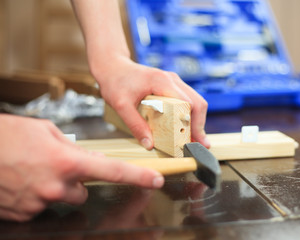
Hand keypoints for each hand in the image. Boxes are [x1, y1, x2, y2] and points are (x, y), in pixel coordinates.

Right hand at [0, 114, 163, 221]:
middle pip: (83, 190)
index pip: (112, 170)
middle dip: (76, 179)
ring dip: (56, 187)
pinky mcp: (24, 213)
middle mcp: (56, 186)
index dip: (138, 176)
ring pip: (63, 198)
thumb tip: (87, 158)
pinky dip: (37, 194)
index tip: (156, 180)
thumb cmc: (7, 136)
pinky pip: (41, 205)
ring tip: (35, 170)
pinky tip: (23, 180)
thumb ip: (71, 146)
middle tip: (56, 164)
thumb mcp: (45, 131)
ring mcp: (39, 203)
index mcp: (67, 161)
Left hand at [70, 0, 209, 149]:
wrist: (112, 66)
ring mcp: (173, 81)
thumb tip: (149, 145)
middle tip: (199, 144)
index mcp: (162, 82)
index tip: (195, 141)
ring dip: (196, 120)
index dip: (195, 124)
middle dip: (200, 125)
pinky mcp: (171, 85)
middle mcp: (172, 79)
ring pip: (195, 100)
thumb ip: (135, 125)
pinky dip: (190, 114)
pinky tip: (185, 127)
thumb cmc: (115, 82)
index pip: (189, 103)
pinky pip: (188, 99)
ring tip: (193, 138)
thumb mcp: (121, 106)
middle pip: (198, 102)